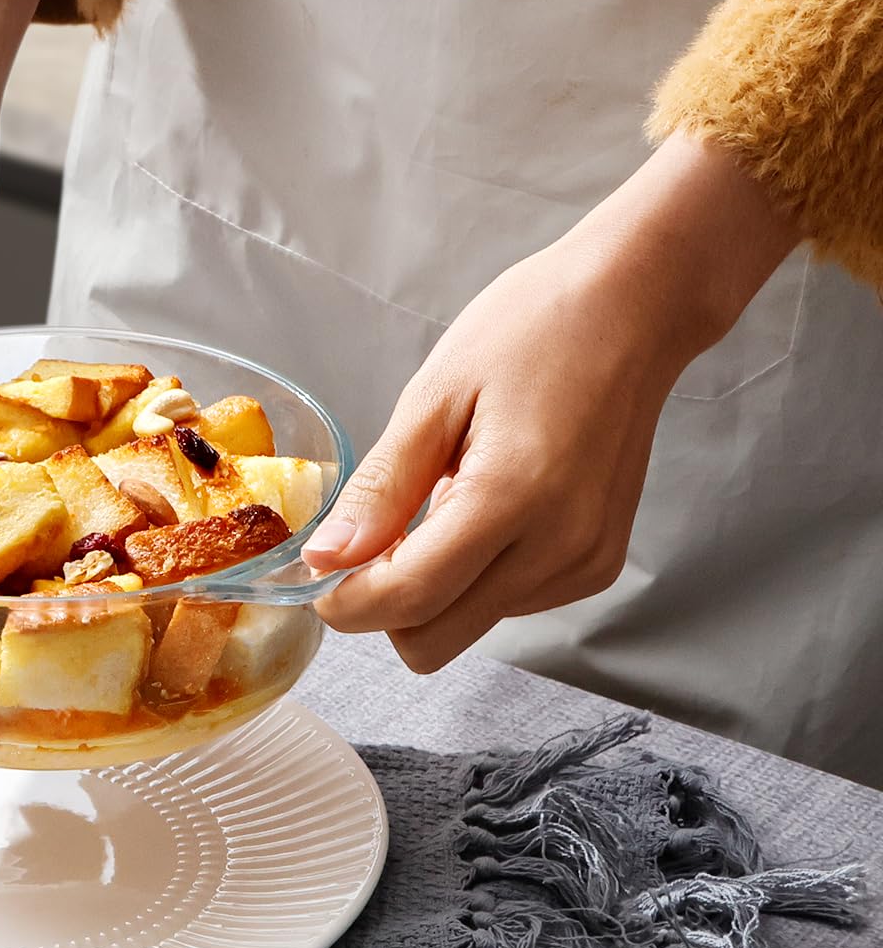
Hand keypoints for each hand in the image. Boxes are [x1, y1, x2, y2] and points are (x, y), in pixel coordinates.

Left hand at [300, 134, 800, 670]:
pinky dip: (476, 572)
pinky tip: (486, 506)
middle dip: (385, 605)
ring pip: (466, 624)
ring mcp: (584, 562)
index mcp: (511, 498)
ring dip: (434, 584)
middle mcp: (557, 547)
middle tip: (374, 535)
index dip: (345, 603)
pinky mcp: (598, 565)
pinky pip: (507, 603)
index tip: (314, 575)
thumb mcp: (433, 397)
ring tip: (448, 495)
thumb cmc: (532, 331)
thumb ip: (381, 489)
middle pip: (435, 639)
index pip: (408, 600)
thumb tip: (325, 558)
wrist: (633, 308)